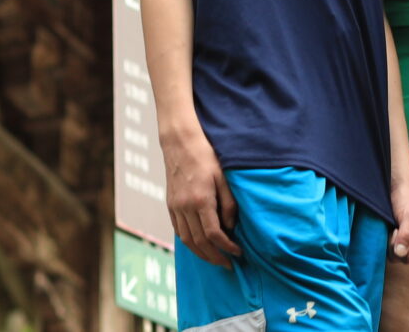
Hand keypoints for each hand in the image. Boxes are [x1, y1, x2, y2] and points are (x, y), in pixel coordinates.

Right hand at [163, 126, 240, 267]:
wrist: (180, 143)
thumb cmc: (206, 156)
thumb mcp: (224, 177)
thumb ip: (229, 204)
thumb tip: (231, 227)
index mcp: (201, 200)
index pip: (214, 234)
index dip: (227, 247)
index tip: (238, 253)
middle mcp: (185, 207)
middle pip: (199, 242)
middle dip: (214, 257)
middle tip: (228, 265)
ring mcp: (175, 207)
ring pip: (187, 240)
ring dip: (201, 254)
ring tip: (215, 260)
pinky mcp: (170, 205)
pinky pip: (179, 231)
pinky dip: (189, 242)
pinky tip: (199, 245)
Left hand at [388, 178, 408, 262]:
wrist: (401, 188)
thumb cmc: (407, 200)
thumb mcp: (408, 217)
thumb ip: (405, 236)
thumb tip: (400, 254)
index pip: (407, 258)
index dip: (399, 246)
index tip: (398, 229)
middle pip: (400, 258)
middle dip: (393, 244)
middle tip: (395, 227)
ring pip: (394, 255)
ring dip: (390, 242)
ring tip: (393, 227)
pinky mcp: (401, 242)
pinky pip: (391, 250)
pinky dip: (388, 241)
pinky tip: (390, 230)